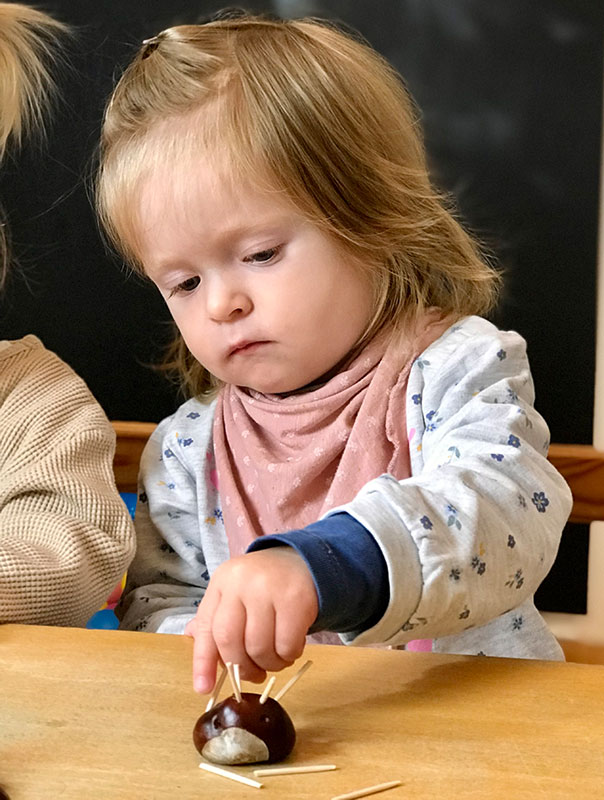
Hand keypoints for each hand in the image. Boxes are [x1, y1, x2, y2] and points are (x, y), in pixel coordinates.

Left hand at [185, 547, 317, 692]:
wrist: (303, 562)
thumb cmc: (264, 585)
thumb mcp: (235, 594)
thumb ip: (216, 619)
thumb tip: (193, 644)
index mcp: (222, 582)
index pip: (207, 627)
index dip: (203, 662)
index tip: (204, 688)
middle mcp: (241, 582)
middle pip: (230, 640)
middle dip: (241, 668)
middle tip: (254, 675)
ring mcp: (268, 589)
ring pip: (259, 647)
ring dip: (268, 665)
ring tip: (276, 660)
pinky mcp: (296, 599)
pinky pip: (286, 645)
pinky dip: (288, 656)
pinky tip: (291, 648)